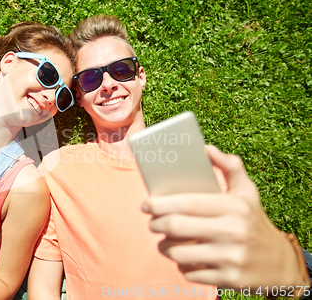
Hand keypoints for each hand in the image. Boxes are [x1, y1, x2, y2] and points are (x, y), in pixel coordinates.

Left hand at [142, 145, 303, 291]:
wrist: (281, 263)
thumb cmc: (254, 221)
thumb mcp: (247, 192)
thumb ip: (229, 166)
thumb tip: (205, 148)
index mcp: (234, 207)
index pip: (186, 203)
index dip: (159, 204)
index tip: (146, 204)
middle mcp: (233, 231)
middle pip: (176, 227)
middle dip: (155, 225)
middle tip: (152, 223)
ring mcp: (231, 258)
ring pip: (177, 252)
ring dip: (164, 247)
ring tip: (165, 241)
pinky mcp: (228, 279)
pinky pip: (189, 273)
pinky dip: (181, 266)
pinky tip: (185, 258)